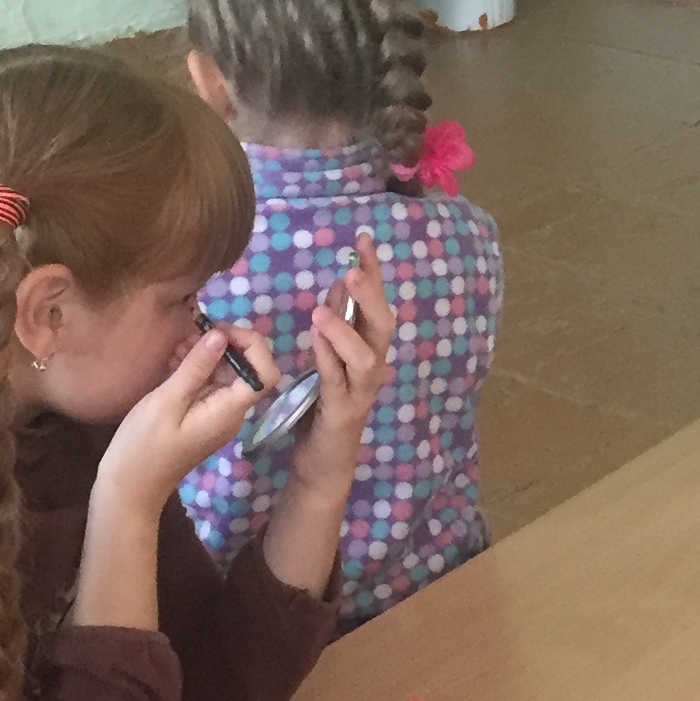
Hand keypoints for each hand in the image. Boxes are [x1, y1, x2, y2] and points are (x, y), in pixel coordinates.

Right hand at [96, 322, 267, 516]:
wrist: (128, 489)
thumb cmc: (143, 447)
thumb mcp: (167, 401)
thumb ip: (196, 367)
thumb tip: (221, 335)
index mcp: (230, 411)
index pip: (265, 372)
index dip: (251, 345)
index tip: (219, 331)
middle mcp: (231, 412)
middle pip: (246, 369)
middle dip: (222, 345)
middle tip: (189, 337)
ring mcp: (216, 415)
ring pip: (225, 374)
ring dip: (205, 355)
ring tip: (176, 349)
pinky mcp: (200, 416)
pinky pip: (208, 385)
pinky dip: (195, 369)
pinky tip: (172, 362)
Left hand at [283, 237, 392, 500]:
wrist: (323, 461)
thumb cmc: (325, 406)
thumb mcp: (329, 357)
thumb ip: (337, 325)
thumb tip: (340, 285)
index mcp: (368, 349)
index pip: (376, 303)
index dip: (373, 271)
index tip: (363, 239)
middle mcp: (372, 367)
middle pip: (382, 325)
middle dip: (370, 295)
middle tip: (353, 267)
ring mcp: (360, 392)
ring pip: (365, 357)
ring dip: (346, 330)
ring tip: (322, 310)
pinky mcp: (343, 413)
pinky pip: (337, 383)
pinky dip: (328, 359)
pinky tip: (317, 340)